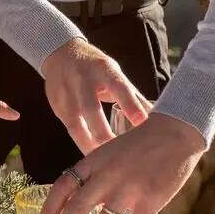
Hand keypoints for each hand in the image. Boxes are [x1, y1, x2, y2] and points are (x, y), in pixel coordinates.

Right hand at [40, 38, 151, 153]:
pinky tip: (89, 154)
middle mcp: (83, 78)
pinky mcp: (55, 102)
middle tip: (117, 153)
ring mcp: (66, 90)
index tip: (141, 122)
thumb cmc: (97, 69)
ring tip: (102, 160)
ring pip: (75, 121)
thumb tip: (159, 116)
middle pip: (91, 108)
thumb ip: (134, 96)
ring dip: (88, 141)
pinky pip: (67, 126)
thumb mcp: (116, 75)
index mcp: (104, 70)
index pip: (119, 87)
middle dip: (102, 132)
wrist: (62, 53)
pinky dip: (79, 141)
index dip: (129, 104)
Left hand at [40, 113, 203, 213]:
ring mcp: (127, 187)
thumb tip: (81, 195)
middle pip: (76, 209)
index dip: (50, 209)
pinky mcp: (150, 198)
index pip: (62, 186)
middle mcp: (105, 176)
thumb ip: (96, 172)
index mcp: (93, 162)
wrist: (173, 133)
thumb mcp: (109, 151)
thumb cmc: (141, 143)